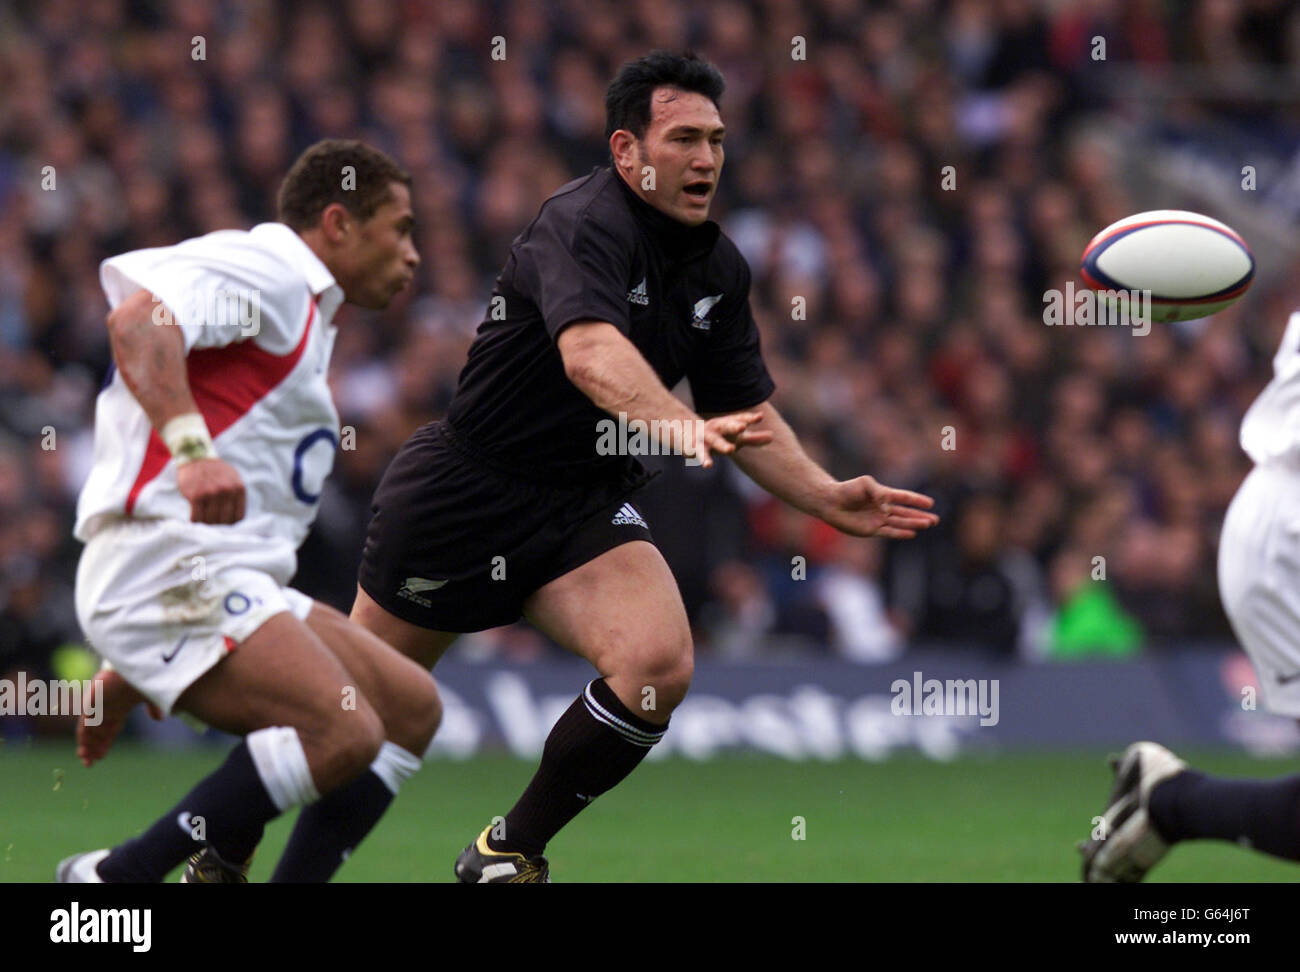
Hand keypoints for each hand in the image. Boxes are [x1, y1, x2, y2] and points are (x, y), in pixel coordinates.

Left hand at [77, 669, 162, 767]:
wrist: (134, 669)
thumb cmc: (143, 679)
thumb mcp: (151, 696)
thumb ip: (153, 708)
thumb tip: (159, 719)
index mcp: (119, 707)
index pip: (109, 729)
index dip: (105, 742)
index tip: (101, 757)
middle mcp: (106, 708)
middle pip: (97, 732)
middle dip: (93, 747)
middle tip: (89, 763)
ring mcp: (97, 706)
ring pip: (89, 731)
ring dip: (87, 746)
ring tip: (85, 760)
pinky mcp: (91, 705)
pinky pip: (84, 725)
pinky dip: (84, 738)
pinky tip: (84, 749)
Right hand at [177, 457, 245, 523]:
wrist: (196, 458)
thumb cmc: (215, 473)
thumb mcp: (233, 480)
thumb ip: (236, 496)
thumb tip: (237, 521)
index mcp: (239, 489)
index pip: (238, 517)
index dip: (231, 523)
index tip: (224, 524)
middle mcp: (227, 491)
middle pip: (224, 521)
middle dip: (218, 524)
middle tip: (211, 523)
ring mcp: (211, 493)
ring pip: (210, 521)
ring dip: (206, 523)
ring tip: (203, 520)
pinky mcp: (196, 495)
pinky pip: (196, 517)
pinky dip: (195, 520)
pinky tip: (195, 517)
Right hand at [689, 412, 773, 468]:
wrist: (683, 432)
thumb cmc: (717, 436)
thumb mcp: (735, 437)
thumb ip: (753, 438)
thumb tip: (773, 436)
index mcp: (726, 424)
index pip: (739, 419)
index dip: (748, 418)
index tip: (760, 417)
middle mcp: (715, 428)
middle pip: (726, 426)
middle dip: (734, 426)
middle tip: (743, 428)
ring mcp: (704, 437)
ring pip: (714, 441)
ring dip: (722, 444)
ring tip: (731, 450)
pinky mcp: (694, 447)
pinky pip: (700, 454)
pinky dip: (704, 458)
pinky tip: (708, 466)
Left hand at [817, 476, 938, 538]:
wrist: (830, 502)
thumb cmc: (847, 489)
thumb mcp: (865, 483)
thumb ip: (878, 492)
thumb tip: (887, 507)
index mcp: (883, 495)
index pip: (904, 498)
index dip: (917, 500)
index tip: (930, 503)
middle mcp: (882, 508)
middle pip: (905, 513)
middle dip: (920, 516)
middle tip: (935, 519)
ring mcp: (877, 520)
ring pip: (900, 523)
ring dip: (914, 524)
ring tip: (927, 524)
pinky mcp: (870, 530)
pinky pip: (889, 532)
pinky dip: (900, 533)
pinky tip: (912, 533)